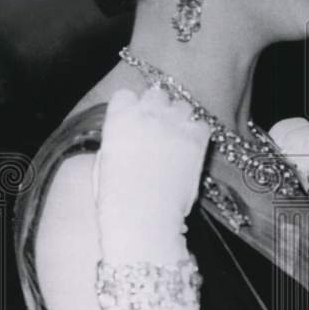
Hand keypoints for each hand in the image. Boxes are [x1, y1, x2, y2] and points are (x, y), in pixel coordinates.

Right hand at [95, 87, 210, 260]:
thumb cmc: (116, 199)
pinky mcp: (195, 139)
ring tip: (178, 141)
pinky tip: (192, 151)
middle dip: (159, 108)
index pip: (126, 95)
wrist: (141, 215)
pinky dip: (199, 134)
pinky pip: (203, 124)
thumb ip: (119, 141)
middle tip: (159, 130)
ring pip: (182, 105)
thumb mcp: (105, 163)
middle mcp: (146, 114)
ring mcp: (173, 124)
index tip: (135, 121)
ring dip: (180, 118)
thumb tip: (129, 138)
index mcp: (118, 118)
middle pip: (157, 93)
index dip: (133, 107)